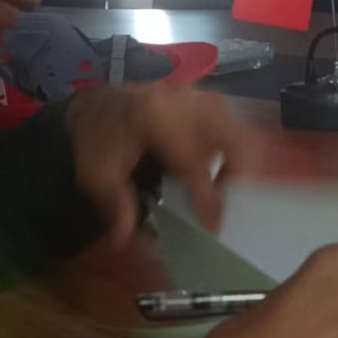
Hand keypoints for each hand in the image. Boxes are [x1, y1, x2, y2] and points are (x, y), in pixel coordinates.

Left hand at [66, 84, 258, 247]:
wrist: (97, 108)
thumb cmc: (98, 140)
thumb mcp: (96, 175)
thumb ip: (115, 206)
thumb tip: (123, 240)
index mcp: (153, 115)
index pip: (192, 159)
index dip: (206, 195)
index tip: (213, 225)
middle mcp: (183, 101)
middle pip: (233, 135)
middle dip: (239, 174)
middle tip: (229, 205)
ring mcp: (198, 97)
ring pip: (240, 129)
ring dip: (241, 164)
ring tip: (225, 192)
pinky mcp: (207, 102)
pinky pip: (235, 126)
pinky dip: (236, 152)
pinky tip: (223, 176)